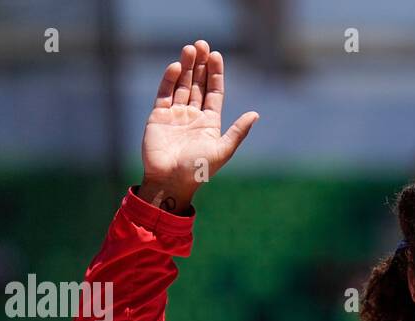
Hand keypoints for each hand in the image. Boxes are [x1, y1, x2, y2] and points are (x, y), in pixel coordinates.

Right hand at [138, 40, 258, 212]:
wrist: (170, 181)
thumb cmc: (198, 170)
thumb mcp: (223, 150)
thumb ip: (238, 132)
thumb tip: (256, 114)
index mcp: (210, 123)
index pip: (214, 92)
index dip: (215, 74)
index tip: (217, 55)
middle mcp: (193, 116)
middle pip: (198, 84)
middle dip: (201, 64)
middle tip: (203, 44)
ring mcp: (175, 115)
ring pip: (182, 85)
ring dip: (187, 67)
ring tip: (191, 48)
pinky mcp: (158, 116)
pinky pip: (165, 93)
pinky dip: (170, 79)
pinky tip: (177, 66)